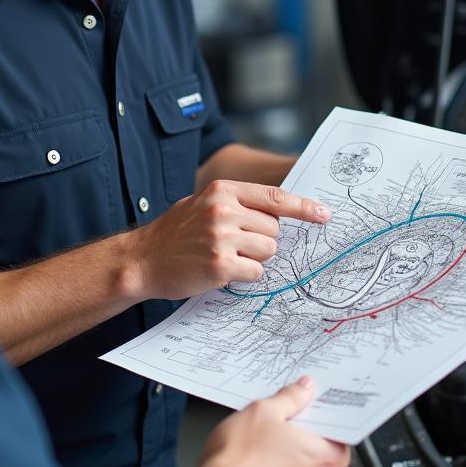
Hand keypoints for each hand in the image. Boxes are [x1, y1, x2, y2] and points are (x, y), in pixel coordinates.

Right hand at [130, 181, 330, 300]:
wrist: (141, 259)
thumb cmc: (174, 233)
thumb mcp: (202, 204)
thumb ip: (237, 203)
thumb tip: (277, 211)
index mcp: (222, 190)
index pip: (275, 197)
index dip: (303, 207)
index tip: (324, 214)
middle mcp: (223, 210)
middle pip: (274, 228)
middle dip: (262, 239)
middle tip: (233, 244)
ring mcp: (222, 238)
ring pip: (268, 251)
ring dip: (253, 259)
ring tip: (224, 256)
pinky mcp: (220, 265)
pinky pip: (255, 273)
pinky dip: (244, 276)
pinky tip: (221, 271)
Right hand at [198, 377, 350, 466]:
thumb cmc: (240, 461)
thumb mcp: (264, 411)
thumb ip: (290, 398)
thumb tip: (303, 390)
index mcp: (325, 459)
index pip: (339, 435)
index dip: (322, 420)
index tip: (308, 410)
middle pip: (318, 457)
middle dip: (300, 442)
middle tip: (277, 427)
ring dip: (283, 466)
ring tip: (257, 450)